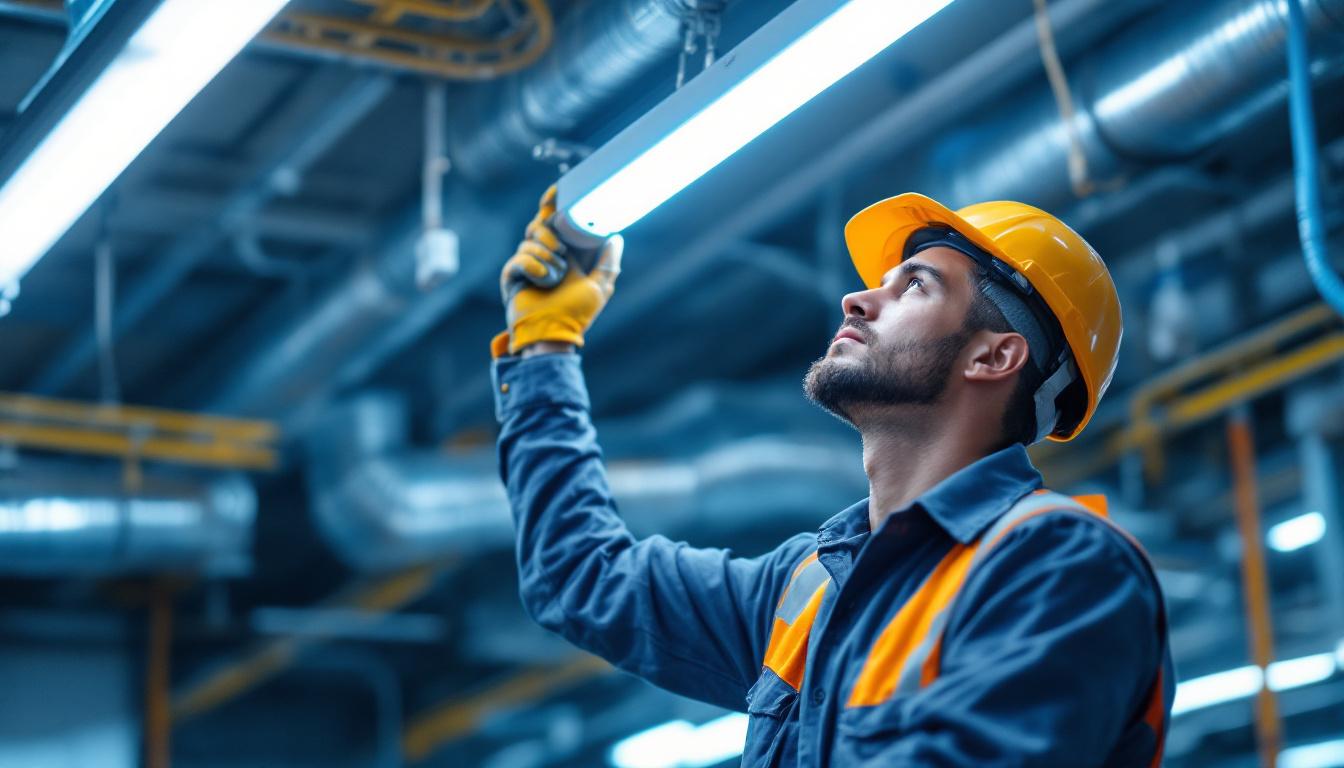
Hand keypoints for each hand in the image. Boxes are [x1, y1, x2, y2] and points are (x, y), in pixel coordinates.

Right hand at [493, 186, 621, 356]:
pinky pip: (521, 257)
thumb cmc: (576, 314)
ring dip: (548, 256)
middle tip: (561, 250)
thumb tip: (616, 237)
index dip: (554, 202)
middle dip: (550, 233)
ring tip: (557, 276)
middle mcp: (545, 253)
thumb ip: (608, 263)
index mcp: (565, 252)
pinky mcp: (512, 273)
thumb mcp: (599, 287)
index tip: (557, 191)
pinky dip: (535, 268)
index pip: (556, 219)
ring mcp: (527, 262)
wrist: (552, 334)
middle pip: (540, 224)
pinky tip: (543, 281)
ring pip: (532, 238)